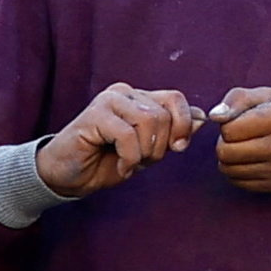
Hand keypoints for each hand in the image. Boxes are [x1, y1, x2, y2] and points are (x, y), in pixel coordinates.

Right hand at [39, 82, 202, 198]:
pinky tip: (120, 166)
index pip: (175, 99)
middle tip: (142, 161)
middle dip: (160, 146)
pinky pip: (127, 134)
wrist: (67, 177)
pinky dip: (129, 157)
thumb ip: (171, 133)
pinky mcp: (94, 114)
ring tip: (130, 163)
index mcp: (138, 97)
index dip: (183, 124)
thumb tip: (202, 118)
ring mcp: (108, 101)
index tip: (178, 148)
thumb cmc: (104, 162)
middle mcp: (124, 93)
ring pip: (148, 121)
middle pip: (163, 113)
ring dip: (145, 152)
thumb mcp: (147, 150)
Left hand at [212, 85, 270, 191]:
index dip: (228, 123)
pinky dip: (238, 171)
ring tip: (245, 145)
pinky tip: (251, 159)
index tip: (242, 119)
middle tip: (240, 134)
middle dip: (225, 142)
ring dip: (230, 157)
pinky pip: (240, 183)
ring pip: (229, 170)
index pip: (229, 130)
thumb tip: (214, 116)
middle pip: (226, 153)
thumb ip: (239, 99)